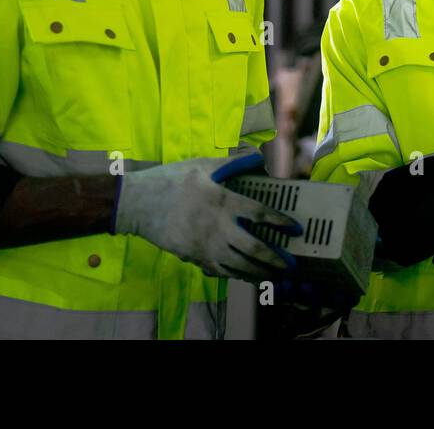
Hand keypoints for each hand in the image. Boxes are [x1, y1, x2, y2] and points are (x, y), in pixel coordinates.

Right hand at [114, 153, 301, 281]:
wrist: (138, 203)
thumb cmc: (171, 180)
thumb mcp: (202, 165)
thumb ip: (231, 164)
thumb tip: (256, 158)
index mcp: (223, 200)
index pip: (259, 213)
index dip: (280, 221)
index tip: (295, 228)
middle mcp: (218, 226)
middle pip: (253, 247)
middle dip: (275, 258)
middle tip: (291, 264)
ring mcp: (205, 244)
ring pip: (238, 265)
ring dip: (259, 272)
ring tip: (274, 276)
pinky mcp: (193, 256)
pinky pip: (220, 270)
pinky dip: (237, 275)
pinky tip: (247, 276)